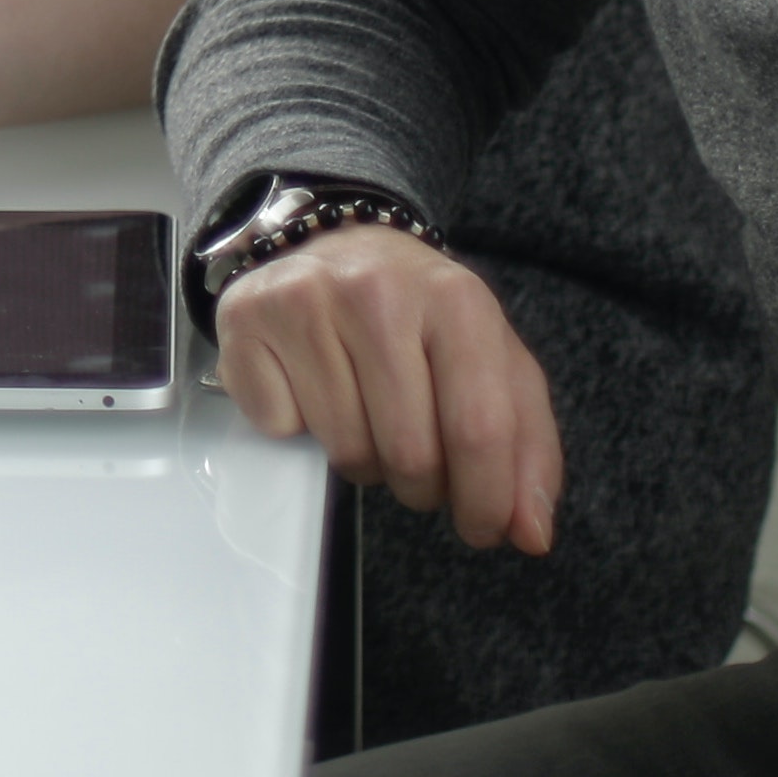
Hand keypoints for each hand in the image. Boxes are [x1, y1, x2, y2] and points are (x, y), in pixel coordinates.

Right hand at [210, 225, 565, 553]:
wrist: (334, 243)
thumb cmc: (420, 316)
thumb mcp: (494, 360)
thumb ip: (526, 445)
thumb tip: (531, 533)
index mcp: (454, 298)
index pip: (479, 428)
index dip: (487, 499)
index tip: (483, 528)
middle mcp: (375, 291)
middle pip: (410, 454)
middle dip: (421, 486)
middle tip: (419, 466)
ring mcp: (303, 303)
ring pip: (346, 451)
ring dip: (364, 462)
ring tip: (368, 421)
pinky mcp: (246, 321)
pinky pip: (281, 429)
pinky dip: (300, 430)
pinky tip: (313, 392)